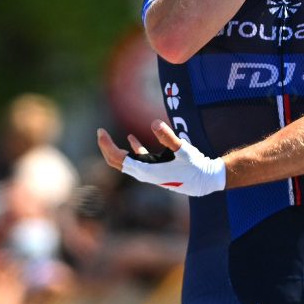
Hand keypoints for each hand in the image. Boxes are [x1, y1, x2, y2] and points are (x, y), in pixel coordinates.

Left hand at [96, 120, 225, 196]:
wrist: (203, 181)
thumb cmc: (194, 166)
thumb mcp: (182, 149)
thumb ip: (167, 136)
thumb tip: (154, 123)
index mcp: (146, 170)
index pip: (118, 158)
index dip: (107, 145)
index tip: (101, 132)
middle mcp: (144, 173)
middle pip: (117, 162)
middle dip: (106, 147)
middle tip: (100, 132)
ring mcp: (148, 172)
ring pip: (124, 162)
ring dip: (115, 149)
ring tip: (107, 137)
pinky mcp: (154, 170)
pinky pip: (137, 160)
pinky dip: (132, 149)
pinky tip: (131, 138)